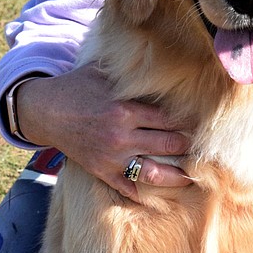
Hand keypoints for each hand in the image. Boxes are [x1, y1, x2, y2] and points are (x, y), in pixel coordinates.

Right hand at [14, 64, 189, 198]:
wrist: (46, 111)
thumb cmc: (79, 87)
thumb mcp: (104, 72)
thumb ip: (132, 71)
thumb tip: (161, 54)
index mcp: (126, 109)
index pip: (169, 119)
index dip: (189, 122)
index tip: (205, 125)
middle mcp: (122, 136)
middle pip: (168, 145)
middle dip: (189, 147)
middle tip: (206, 149)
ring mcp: (112, 158)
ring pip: (153, 173)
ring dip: (177, 177)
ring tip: (192, 177)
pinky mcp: (102, 172)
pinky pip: (128, 188)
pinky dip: (146, 195)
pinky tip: (163, 198)